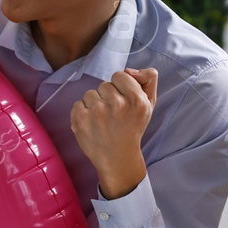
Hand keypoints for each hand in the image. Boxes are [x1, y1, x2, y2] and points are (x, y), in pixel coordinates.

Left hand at [72, 67, 156, 198]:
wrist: (118, 158)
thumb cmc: (133, 128)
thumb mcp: (149, 104)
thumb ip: (148, 79)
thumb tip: (129, 69)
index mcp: (136, 100)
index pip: (120, 75)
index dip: (120, 87)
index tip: (122, 101)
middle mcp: (117, 105)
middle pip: (104, 85)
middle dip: (107, 97)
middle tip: (113, 114)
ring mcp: (97, 112)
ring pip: (90, 93)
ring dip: (94, 104)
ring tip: (102, 120)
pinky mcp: (80, 120)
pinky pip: (78, 104)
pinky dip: (82, 113)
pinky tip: (92, 124)